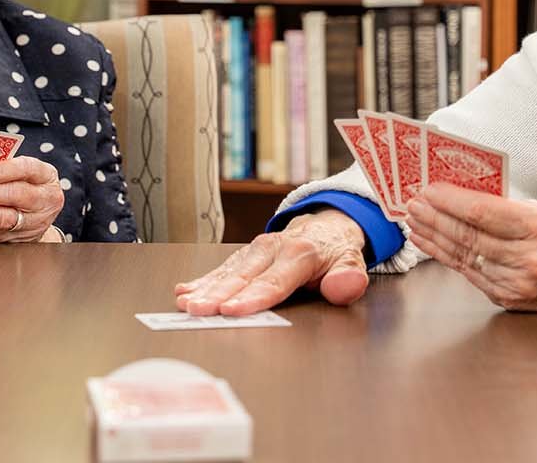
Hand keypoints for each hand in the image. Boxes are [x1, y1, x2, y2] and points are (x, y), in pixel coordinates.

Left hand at [0, 157, 64, 242]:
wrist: (38, 216)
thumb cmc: (25, 185)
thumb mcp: (22, 172)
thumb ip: (0, 167)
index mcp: (46, 177)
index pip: (26, 169)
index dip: (0, 172)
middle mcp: (44, 200)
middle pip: (14, 196)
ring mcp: (33, 223)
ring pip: (1, 218)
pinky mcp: (17, 239)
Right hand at [174, 209, 368, 315]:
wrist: (326, 226)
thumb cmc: (335, 250)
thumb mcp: (352, 261)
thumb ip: (349, 276)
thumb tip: (344, 286)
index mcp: (300, 253)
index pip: (275, 280)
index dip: (253, 297)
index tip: (233, 309)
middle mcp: (274, 248)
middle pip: (244, 276)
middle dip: (219, 294)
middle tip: (199, 310)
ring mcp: (257, 249)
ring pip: (229, 271)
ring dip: (206, 288)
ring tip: (186, 304)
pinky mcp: (246, 254)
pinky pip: (223, 267)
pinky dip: (203, 279)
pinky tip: (184, 290)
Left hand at [407, 183, 536, 346]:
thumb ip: (515, 207)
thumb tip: (473, 194)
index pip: (485, 213)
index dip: (451, 201)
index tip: (430, 188)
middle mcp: (528, 261)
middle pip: (469, 236)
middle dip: (435, 217)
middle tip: (413, 202)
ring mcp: (516, 284)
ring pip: (464, 256)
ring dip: (434, 237)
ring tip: (414, 220)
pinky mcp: (507, 299)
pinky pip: (470, 274)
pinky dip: (446, 257)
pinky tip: (431, 244)